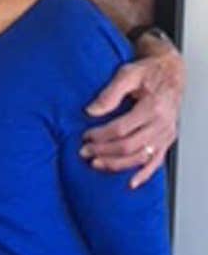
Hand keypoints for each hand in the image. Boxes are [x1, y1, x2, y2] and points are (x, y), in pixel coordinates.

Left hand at [81, 36, 183, 188]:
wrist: (171, 73)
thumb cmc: (148, 72)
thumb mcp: (127, 74)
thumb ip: (109, 93)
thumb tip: (90, 111)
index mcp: (152, 108)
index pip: (122, 129)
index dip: (101, 135)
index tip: (85, 136)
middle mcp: (162, 124)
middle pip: (130, 146)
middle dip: (104, 152)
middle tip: (84, 152)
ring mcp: (166, 135)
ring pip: (141, 157)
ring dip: (118, 165)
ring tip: (96, 164)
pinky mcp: (167, 140)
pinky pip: (157, 162)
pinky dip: (144, 174)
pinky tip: (131, 182)